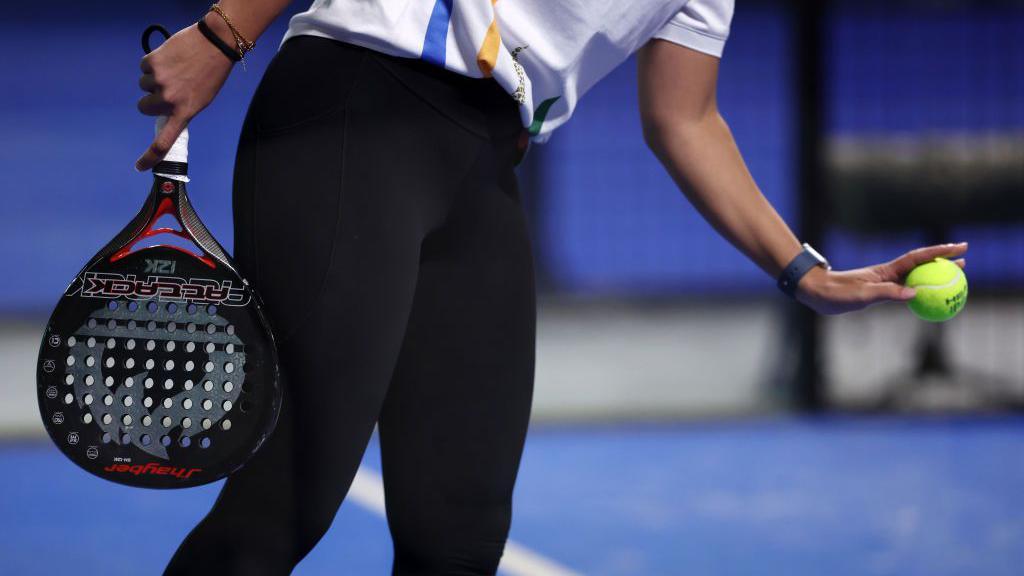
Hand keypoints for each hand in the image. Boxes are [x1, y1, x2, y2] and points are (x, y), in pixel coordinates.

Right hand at [136, 21, 233, 170]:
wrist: (215, 43)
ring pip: (143, 84)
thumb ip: (181, 108)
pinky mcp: (153, 63)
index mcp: (185, 112)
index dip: (150, 156)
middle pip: (144, 107)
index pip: (164, 142)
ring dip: (154, 78)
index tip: (139, 167)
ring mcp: (159, 82)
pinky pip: (143, 67)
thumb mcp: (201, 98)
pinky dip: (153, 63)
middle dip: (151, 99)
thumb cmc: (211, 72)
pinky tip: (170, 57)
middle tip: (168, 88)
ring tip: (175, 69)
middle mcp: (169, 101)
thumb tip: (162, 111)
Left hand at [795, 242, 967, 314]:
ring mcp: (884, 282)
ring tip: (955, 274)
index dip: (939, 252)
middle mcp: (888, 274)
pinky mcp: (878, 291)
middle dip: (943, 260)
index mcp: (886, 271)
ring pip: (916, 277)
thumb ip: (887, 293)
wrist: (816, 292)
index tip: (959, 247)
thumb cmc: (836, 293)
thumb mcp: (861, 295)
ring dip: (935, 274)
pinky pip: (906, 290)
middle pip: (922, 264)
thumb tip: (915, 294)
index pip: (918, 258)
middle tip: (966, 259)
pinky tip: (927, 296)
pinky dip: (920, 290)